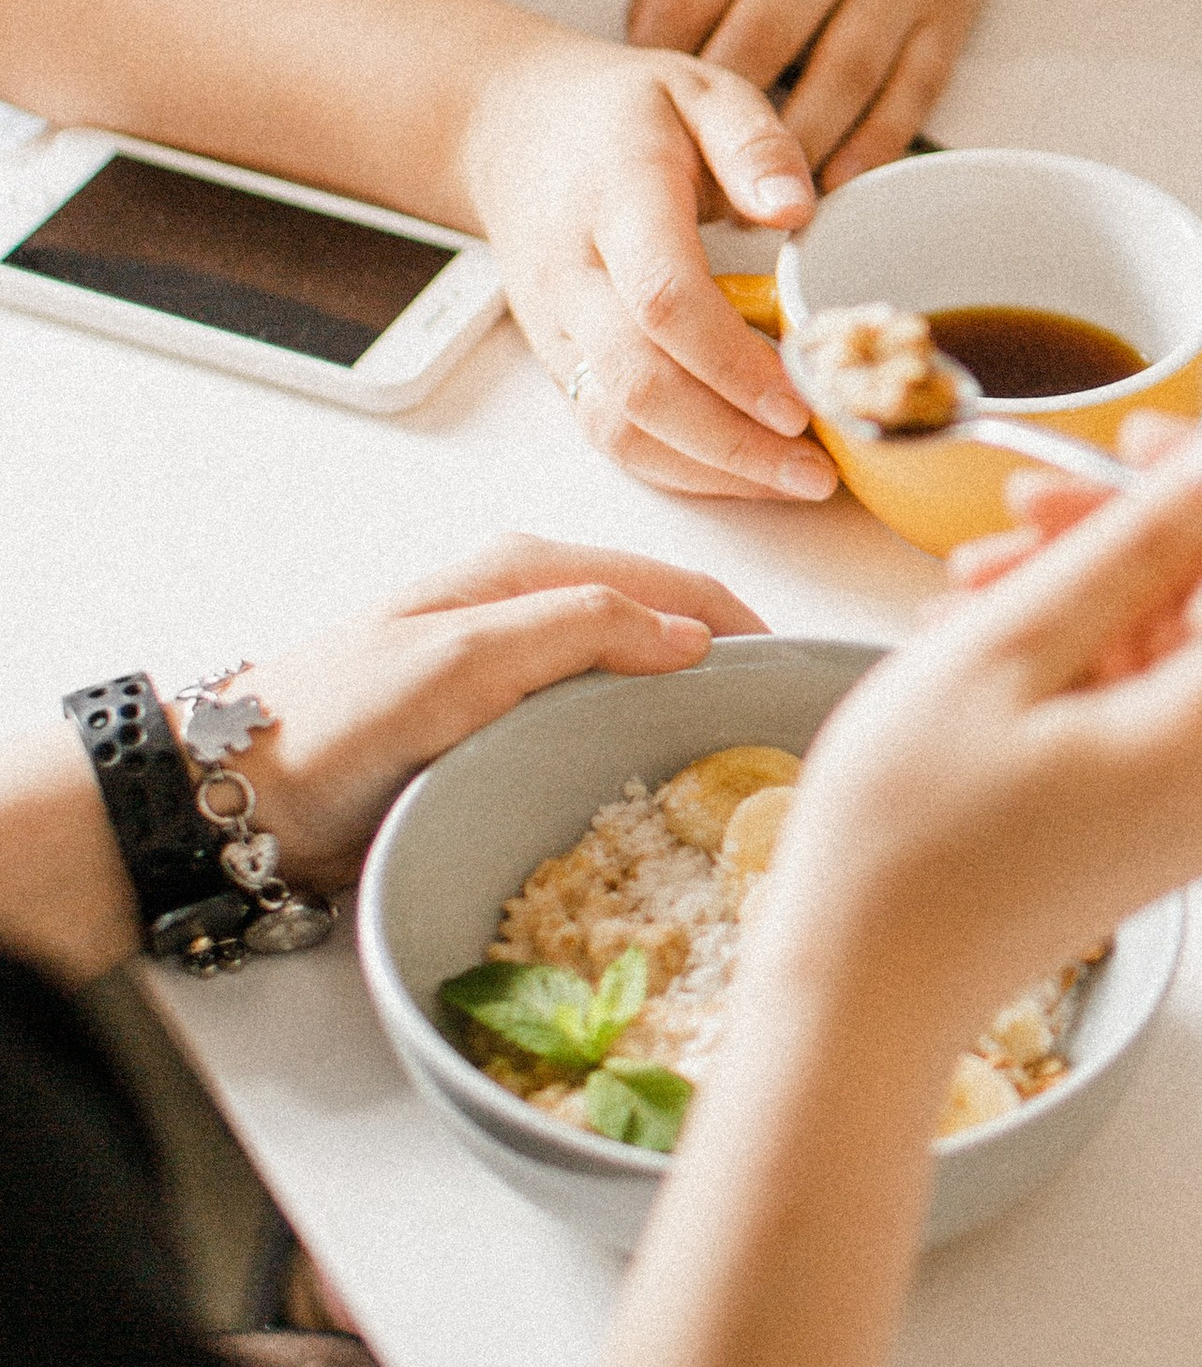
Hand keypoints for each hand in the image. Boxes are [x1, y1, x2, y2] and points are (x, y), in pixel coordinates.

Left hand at [232, 537, 767, 900]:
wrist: (237, 797)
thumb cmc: (339, 720)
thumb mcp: (462, 660)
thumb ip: (579, 627)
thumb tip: (694, 636)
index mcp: (527, 569)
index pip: (675, 584)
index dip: (743, 629)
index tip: (799, 687)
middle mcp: (527, 609)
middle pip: (661, 630)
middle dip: (723, 674)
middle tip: (777, 745)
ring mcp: (512, 671)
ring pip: (629, 681)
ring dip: (681, 717)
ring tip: (732, 778)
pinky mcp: (493, 730)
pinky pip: (589, 728)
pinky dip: (632, 751)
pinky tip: (652, 796)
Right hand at [457, 28, 837, 504]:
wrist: (510, 130)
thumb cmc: (620, 113)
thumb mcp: (700, 88)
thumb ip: (753, 143)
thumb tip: (796, 209)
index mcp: (617, 197)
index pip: (663, 297)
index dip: (731, 362)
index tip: (800, 400)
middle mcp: (574, 272)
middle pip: (639, 383)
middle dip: (731, 442)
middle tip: (816, 471)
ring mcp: (558, 325)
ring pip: (617, 423)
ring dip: (706, 470)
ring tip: (793, 482)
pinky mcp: (557, 359)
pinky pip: (607, 431)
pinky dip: (675, 467)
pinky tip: (741, 473)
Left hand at [625, 0, 1030, 187]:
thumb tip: (646, 75)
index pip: (689, 0)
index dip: (659, 76)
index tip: (648, 127)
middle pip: (761, 45)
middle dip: (719, 127)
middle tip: (694, 188)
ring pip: (841, 78)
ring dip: (795, 151)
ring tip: (757, 199)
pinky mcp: (950, 11)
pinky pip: (910, 93)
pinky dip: (871, 147)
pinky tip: (833, 182)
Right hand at [761, 420, 1201, 1031]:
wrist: (862, 996)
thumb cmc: (904, 836)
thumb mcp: (1006, 650)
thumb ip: (1134, 543)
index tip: (1128, 439)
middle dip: (1131, 533)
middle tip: (1015, 509)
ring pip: (1189, 641)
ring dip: (1090, 591)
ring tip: (971, 587)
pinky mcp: (1177, 824)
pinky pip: (1162, 701)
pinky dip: (1086, 655)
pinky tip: (990, 642)